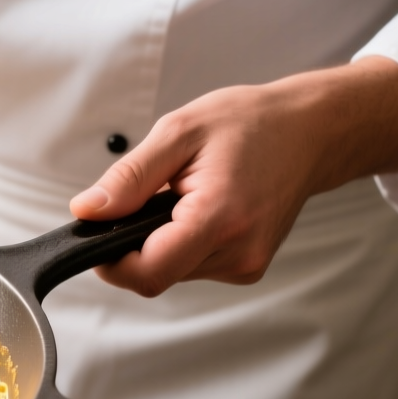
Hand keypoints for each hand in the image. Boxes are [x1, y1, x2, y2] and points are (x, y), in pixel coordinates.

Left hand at [67, 57, 397, 296]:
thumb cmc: (250, 124)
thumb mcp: (178, 133)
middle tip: (149, 197)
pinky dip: (182, 242)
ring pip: (173, 272)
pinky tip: (199, 208)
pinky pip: (193, 266)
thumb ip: (129, 178)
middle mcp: (238, 251)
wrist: (310, 131)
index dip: (111, 260)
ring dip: (160, 241)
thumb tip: (87, 211)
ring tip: (182, 196)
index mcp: (219, 218)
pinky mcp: (247, 267)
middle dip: (135, 243)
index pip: (147, 273)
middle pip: (156, 274)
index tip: (99, 233)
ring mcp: (246, 264)